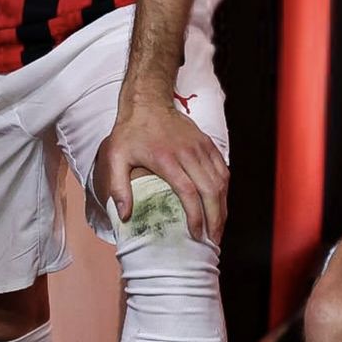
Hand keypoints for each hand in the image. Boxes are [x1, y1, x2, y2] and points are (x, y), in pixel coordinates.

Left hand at [95, 99, 228, 243]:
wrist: (147, 102)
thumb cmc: (131, 131)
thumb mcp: (116, 156)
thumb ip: (118, 186)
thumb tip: (125, 215)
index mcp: (166, 158)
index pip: (188, 192)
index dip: (195, 216)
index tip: (195, 234)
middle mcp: (187, 153)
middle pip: (210, 190)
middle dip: (214, 219)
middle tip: (212, 240)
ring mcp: (200, 147)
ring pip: (220, 182)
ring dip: (222, 207)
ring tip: (218, 228)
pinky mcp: (207, 143)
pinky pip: (222, 169)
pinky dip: (224, 190)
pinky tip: (221, 204)